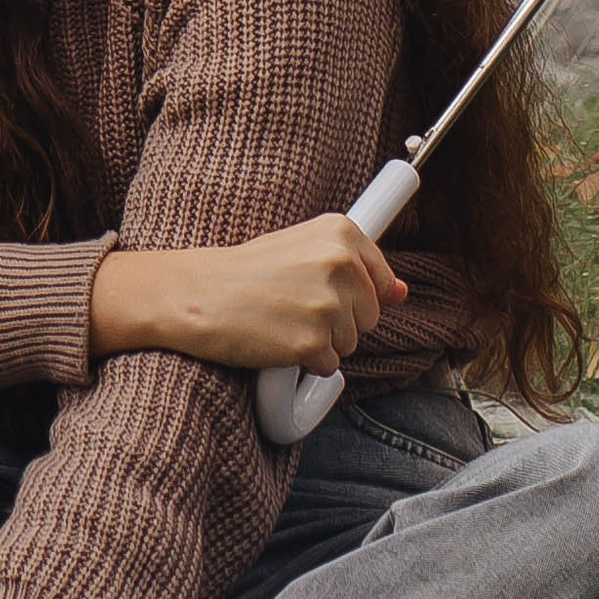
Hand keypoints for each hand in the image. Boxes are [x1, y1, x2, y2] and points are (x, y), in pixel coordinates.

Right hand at [89, 213, 407, 373]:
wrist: (196, 293)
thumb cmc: (245, 272)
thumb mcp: (303, 249)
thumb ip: (355, 267)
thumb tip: (401, 293)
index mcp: (341, 233)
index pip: (381, 281)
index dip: (352, 295)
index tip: (321, 292)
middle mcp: (341, 263)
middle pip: (369, 316)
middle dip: (337, 320)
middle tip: (291, 306)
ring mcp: (329, 304)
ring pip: (350, 343)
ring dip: (319, 341)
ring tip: (280, 319)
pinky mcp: (313, 342)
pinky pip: (327, 366)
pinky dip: (304, 362)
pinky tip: (276, 340)